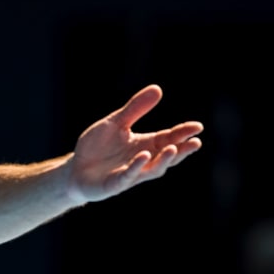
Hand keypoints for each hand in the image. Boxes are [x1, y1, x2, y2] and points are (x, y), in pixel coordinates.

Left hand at [67, 84, 203, 202]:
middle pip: (166, 156)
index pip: (169, 138)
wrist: (75, 170)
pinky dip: (136, 167)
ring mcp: (130, 174)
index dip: (183, 133)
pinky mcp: (114, 184)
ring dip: (163, 160)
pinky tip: (142, 156)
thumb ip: (135, 109)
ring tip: (173, 149)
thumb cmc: (98, 147)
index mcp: (145, 144)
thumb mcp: (115, 123)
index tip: (198, 127)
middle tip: (196, 142)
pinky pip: (127, 177)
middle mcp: (142, 161)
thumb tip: (157, 88)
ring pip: (152, 170)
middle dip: (182, 150)